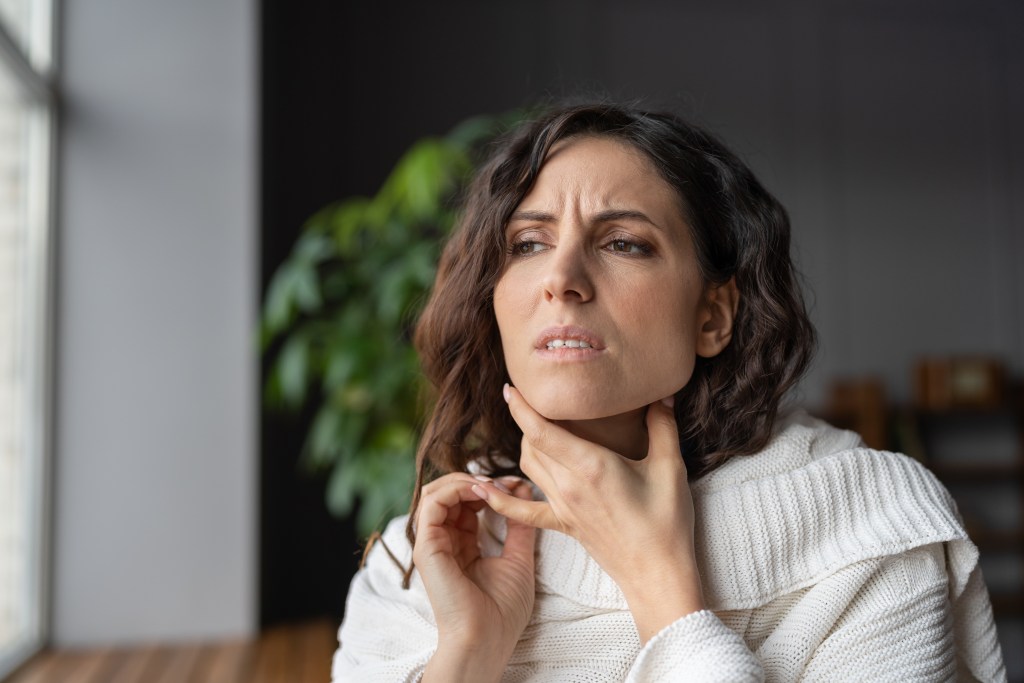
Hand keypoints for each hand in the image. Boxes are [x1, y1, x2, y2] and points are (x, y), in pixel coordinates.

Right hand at [414, 472, 535, 681]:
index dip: (488, 487)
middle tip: (502, 481)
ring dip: (464, 480)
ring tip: (489, 484)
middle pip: (447, 493)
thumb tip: (522, 491)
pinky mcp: (427, 547)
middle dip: (475, 479)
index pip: (466, 503)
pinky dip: (455, 489)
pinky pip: (432, 503)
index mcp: (462, 546)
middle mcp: (444, 542)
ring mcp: (432, 544)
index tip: (515, 484)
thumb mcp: (518, 559)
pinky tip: (479, 491)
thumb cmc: (502, 611)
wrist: (487, 640)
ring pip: (435, 491)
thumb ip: (519, 526)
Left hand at [473, 385, 703, 641]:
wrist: (657, 574)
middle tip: (529, 398)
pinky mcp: (562, 524)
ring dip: (523, 445)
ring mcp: (562, 506)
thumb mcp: (670, 468)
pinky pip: (522, 510)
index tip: (509, 387)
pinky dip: (500, 499)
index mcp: (591, 466)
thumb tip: (664, 393)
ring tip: (530, 425)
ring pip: (527, 467)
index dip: (521, 407)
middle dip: (524, 419)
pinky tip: (483, 489)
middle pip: (530, 444)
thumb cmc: (666, 522)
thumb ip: (663, 425)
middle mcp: (568, 485)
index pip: (542, 431)